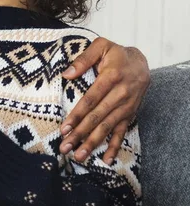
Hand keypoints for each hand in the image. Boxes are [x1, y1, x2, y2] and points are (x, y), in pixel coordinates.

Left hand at [60, 38, 149, 162]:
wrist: (141, 62)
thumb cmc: (116, 54)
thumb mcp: (101, 46)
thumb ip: (83, 59)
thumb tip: (66, 74)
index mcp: (111, 77)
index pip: (91, 100)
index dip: (77, 115)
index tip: (64, 128)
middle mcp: (121, 94)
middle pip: (97, 117)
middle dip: (81, 134)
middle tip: (65, 147)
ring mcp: (126, 106)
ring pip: (108, 127)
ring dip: (93, 143)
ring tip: (78, 156)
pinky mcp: (130, 113)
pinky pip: (122, 132)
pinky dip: (115, 146)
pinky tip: (106, 159)